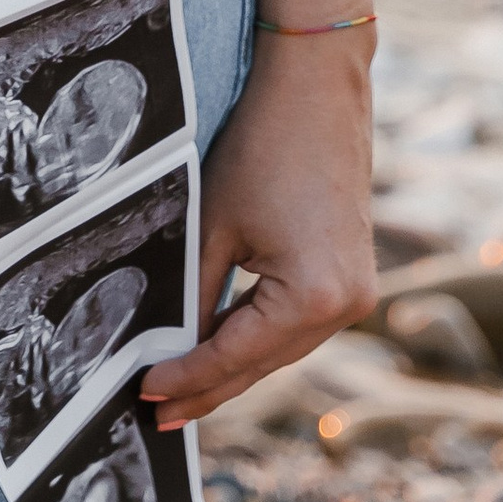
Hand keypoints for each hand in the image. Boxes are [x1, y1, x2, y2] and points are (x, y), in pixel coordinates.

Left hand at [139, 36, 376, 425]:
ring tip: (183, 390)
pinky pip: (297, 323)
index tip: (145, 396)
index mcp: (314, 298)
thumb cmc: (262, 146)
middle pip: (262, 363)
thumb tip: (170, 346)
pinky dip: (259, 335)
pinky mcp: (352, 277)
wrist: (318, 86)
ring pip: (280, 348)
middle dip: (209, 387)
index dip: (187, 378)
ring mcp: (356, 295)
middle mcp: (346, 308)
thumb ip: (196, 294)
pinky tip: (223, 346)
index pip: (235, 356)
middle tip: (159, 415)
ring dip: (234, 365)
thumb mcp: (215, 226)